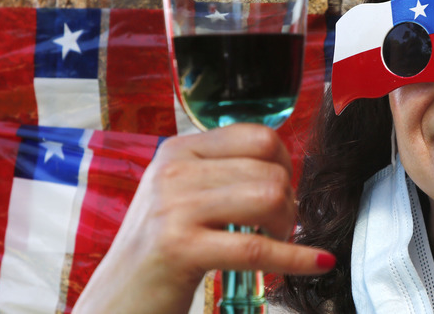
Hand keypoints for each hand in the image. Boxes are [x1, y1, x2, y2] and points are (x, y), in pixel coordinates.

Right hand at [73, 124, 334, 313]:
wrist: (116, 301)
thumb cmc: (158, 250)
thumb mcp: (180, 195)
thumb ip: (221, 173)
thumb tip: (281, 167)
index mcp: (178, 150)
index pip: (258, 136)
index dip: (285, 164)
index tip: (283, 190)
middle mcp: (174, 170)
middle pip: (269, 169)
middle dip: (289, 203)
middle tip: (279, 228)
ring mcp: (174, 207)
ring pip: (269, 198)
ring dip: (287, 228)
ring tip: (276, 244)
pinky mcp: (179, 248)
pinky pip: (257, 247)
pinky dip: (296, 258)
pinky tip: (317, 263)